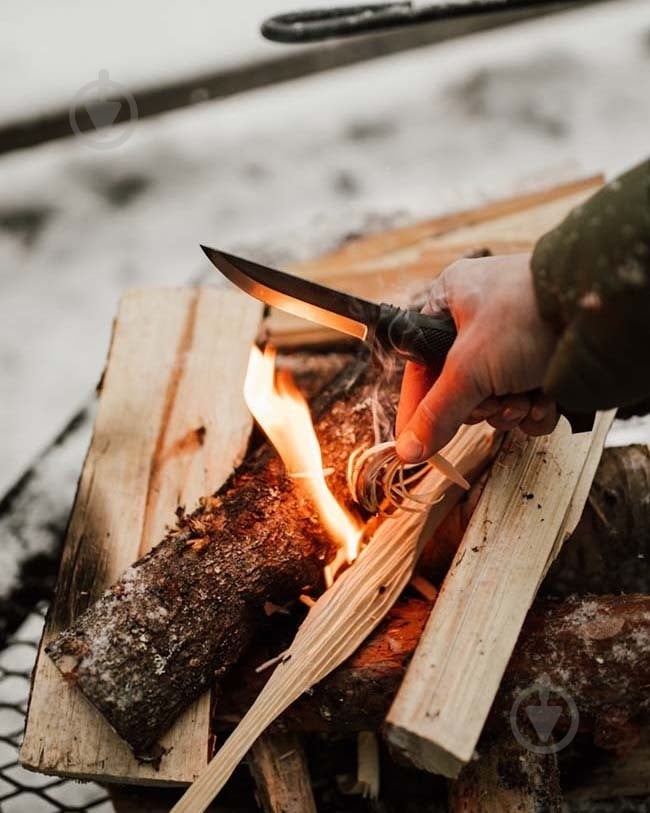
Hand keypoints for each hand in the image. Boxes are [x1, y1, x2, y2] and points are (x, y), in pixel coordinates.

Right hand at [395, 254, 559, 462]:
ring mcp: (514, 342)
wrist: (598, 313)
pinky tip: (545, 397)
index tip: (414, 441)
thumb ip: (437, 413)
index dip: (419, 405)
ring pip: (495, 400)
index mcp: (451, 302)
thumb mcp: (469, 367)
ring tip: (524, 397)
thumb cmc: (526, 317)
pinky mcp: (545, 361)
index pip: (421, 365)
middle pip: (460, 389)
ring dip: (509, 409)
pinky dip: (535, 409)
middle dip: (479, 405)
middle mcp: (480, 321)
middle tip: (490, 401)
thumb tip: (408, 451)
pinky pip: (526, 401)